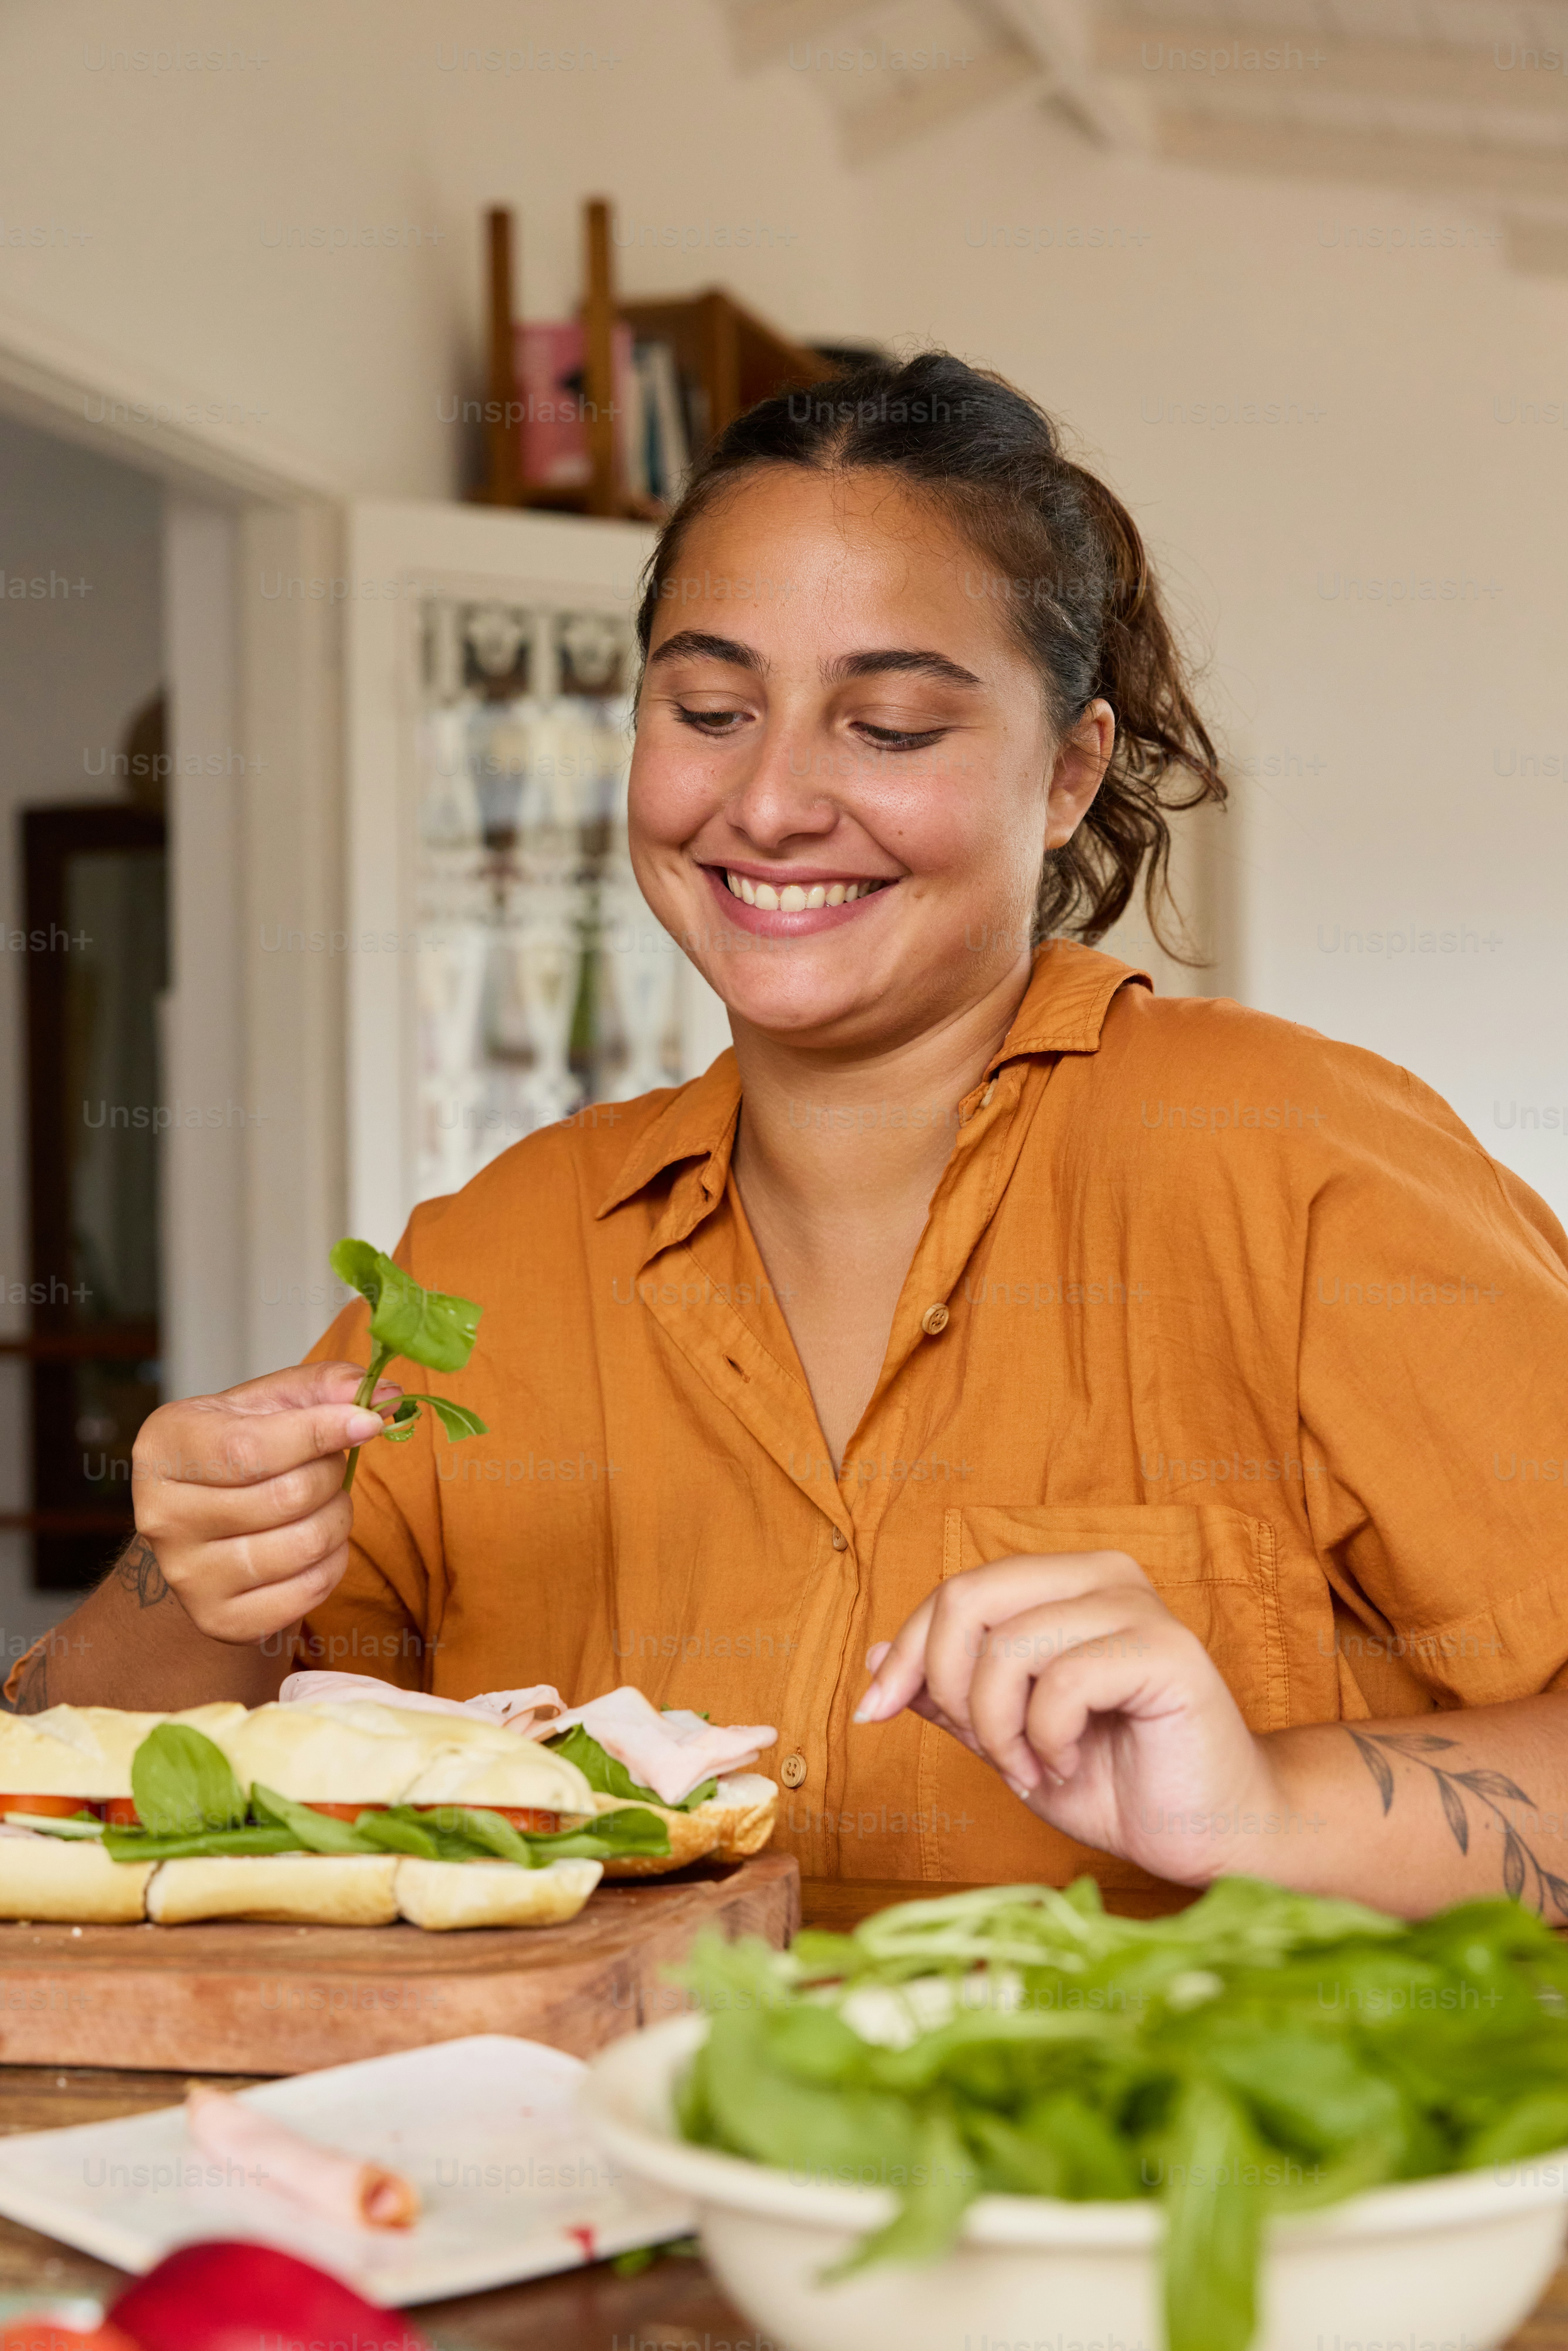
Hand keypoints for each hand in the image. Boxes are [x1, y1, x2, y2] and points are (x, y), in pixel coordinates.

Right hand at [130, 1363, 399, 1646]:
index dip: (320, 1433)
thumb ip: (326, 1387)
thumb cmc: (243, 1450)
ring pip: (302, 1545)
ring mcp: (186, 1575)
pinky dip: (333, 1564)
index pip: (250, 1448)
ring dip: (337, 1518)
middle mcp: (162, 1516)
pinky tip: (319, 1544)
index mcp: (165, 1447)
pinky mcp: (218, 1619)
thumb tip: (388, 1394)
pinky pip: (307, 1592)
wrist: (208, 1521)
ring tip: (325, 1503)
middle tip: (330, 1466)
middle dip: (331, 1475)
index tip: (368, 1421)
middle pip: (285, 1497)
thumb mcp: (273, 1403)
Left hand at [855, 1551, 1285, 1885]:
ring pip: (1008, 1646)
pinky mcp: (1168, 1650)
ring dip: (1001, 1730)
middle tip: (986, 1750)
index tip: (873, 1714)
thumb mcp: (1005, 1737)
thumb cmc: (1113, 1781)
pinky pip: (1061, 1681)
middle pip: (968, 1599)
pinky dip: (1046, 1739)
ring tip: (1033, 1768)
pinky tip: (1070, 1765)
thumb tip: (875, 1658)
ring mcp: (1139, 1607)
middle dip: (950, 1689)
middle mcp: (1102, 1576)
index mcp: (1063, 1582)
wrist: (1206, 1832)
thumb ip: (950, 1693)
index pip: (954, 1592)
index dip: (903, 1655)